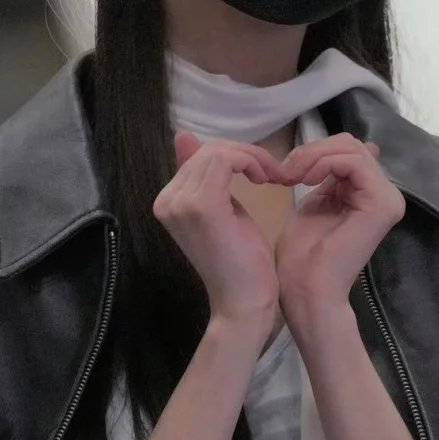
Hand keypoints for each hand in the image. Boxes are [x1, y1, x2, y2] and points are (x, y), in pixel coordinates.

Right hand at [154, 131, 284, 327]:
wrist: (244, 302)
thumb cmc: (242, 264)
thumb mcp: (224, 209)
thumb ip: (208, 177)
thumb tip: (183, 136)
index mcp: (167, 201)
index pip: (199, 156)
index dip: (235, 156)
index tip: (262, 173)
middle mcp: (166, 200)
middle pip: (207, 150)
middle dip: (245, 154)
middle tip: (272, 173)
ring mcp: (179, 203)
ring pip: (218, 151)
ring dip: (252, 157)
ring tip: (272, 177)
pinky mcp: (200, 205)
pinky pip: (227, 159)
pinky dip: (252, 162)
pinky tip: (266, 180)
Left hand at [275, 134, 405, 319]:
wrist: (305, 289)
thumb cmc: (303, 256)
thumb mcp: (315, 203)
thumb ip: (331, 176)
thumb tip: (363, 147)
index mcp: (371, 195)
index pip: (350, 151)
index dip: (316, 152)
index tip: (287, 171)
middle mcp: (387, 195)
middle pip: (352, 145)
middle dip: (313, 151)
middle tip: (286, 171)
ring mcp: (388, 199)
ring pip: (352, 149)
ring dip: (314, 157)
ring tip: (291, 176)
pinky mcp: (381, 203)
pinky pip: (353, 162)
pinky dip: (323, 163)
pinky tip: (304, 180)